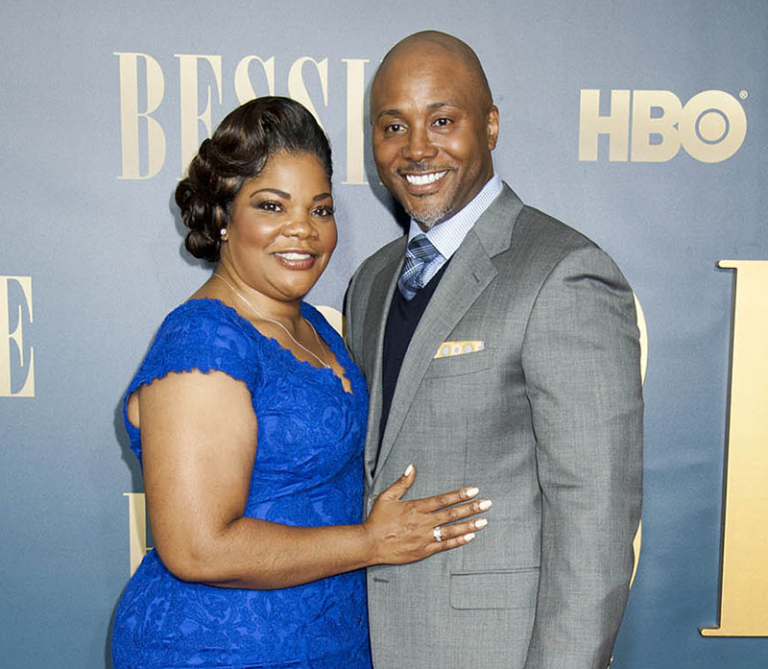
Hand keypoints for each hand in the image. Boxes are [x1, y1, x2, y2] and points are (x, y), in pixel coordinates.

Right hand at [363, 464, 490, 564]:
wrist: (369, 544)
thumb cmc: (377, 520)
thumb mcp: (387, 497)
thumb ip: (402, 482)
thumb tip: (411, 467)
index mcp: (416, 508)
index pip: (443, 500)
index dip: (460, 495)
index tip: (474, 490)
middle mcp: (423, 522)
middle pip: (452, 514)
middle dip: (471, 508)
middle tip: (487, 504)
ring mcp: (424, 538)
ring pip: (451, 530)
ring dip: (469, 525)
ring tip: (484, 521)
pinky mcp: (423, 551)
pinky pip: (444, 545)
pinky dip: (458, 541)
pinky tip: (469, 536)